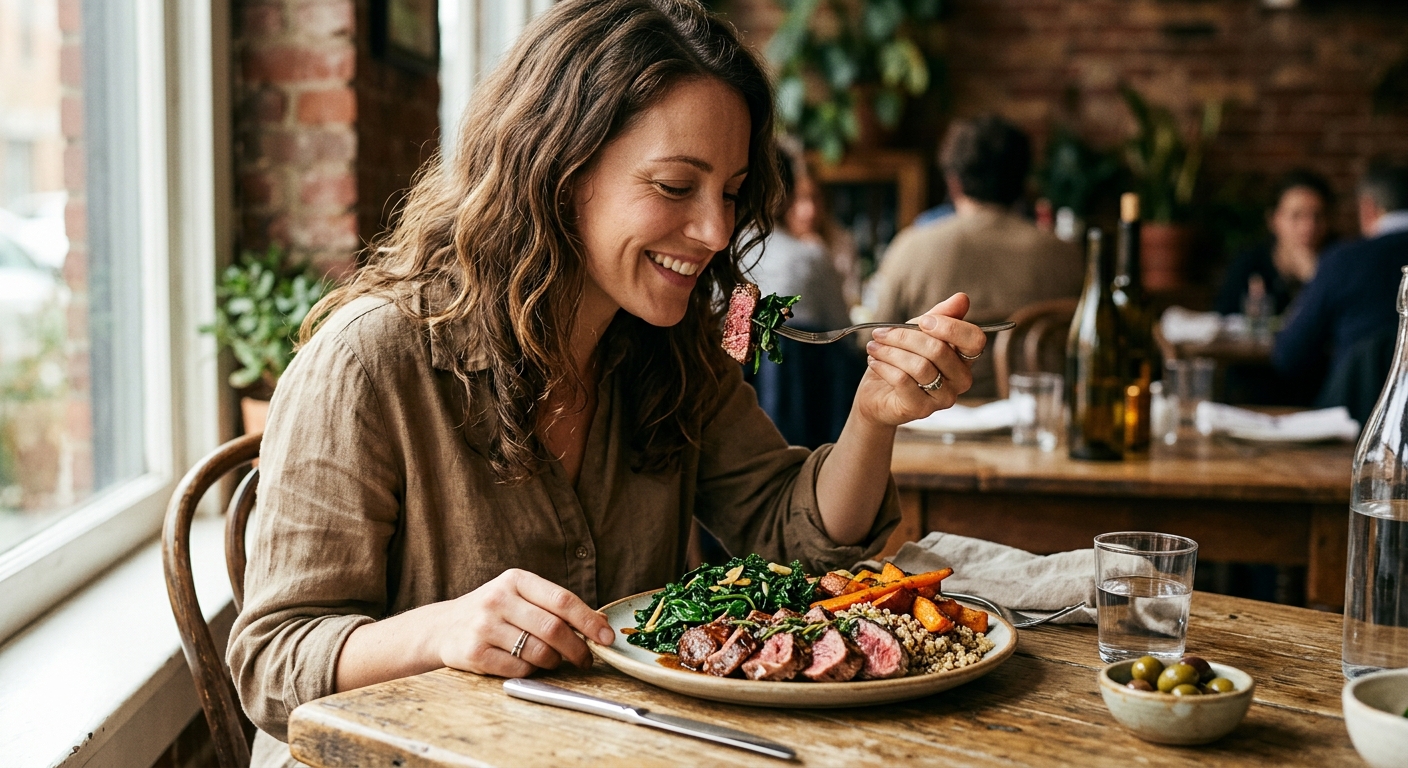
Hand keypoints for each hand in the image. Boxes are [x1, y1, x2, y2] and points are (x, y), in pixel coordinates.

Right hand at [435, 569, 614, 677]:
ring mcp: (484, 625)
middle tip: (585, 660)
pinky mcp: (474, 652)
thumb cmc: (495, 612)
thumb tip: (602, 625)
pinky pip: (518, 669)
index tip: (607, 638)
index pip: (562, 600)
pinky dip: (530, 671)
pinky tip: (527, 665)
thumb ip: (556, 607)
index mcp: (516, 580)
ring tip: (553, 661)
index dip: (589, 621)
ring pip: (538, 652)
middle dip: (577, 649)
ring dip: (554, 662)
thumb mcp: (521, 597)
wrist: (444, 627)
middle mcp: (498, 598)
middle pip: (553, 629)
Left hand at [855, 293, 986, 426]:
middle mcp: (961, 380)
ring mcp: (944, 398)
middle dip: (904, 337)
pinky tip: (873, 361)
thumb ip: (939, 316)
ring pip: (920, 366)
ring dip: (890, 351)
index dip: (950, 327)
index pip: (974, 340)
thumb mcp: (918, 332)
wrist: (878, 394)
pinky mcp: (922, 409)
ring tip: (874, 346)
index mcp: (965, 358)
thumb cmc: (901, 360)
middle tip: (880, 333)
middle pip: (939, 350)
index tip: (923, 321)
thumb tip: (962, 298)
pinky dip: (884, 367)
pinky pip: (903, 381)